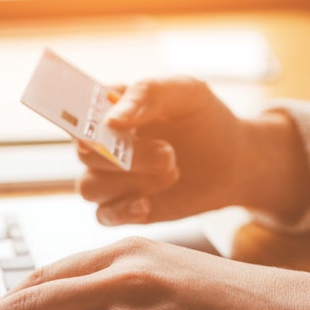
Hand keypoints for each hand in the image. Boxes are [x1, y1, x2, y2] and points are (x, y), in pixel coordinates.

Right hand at [77, 78, 309, 225]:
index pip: (76, 111)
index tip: (107, 127)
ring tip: (171, 172)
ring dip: (128, 182)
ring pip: (88, 187)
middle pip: (85, 154)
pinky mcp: (123, 208)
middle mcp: (103, 143)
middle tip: (168, 152)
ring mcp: (111, 178)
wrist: (233, 162)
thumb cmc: (206, 120)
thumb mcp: (187, 93)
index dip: (81, 120)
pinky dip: (122, 211)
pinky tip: (147, 203)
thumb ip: (148, 95)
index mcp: (110, 107)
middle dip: (125, 156)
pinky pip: (102, 215)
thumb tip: (112, 120)